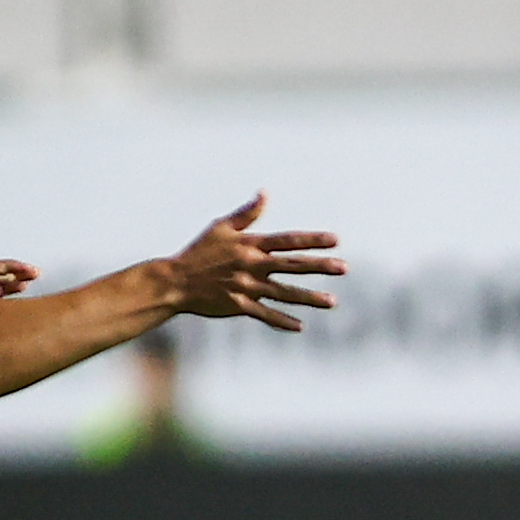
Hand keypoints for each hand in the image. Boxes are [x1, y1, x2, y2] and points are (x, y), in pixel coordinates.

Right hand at [166, 195, 343, 331]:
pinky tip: (300, 326)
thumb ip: (247, 214)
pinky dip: (282, 321)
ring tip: (332, 302)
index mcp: (250, 244)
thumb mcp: (221, 227)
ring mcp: (246, 287)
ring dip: (309, 298)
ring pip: (284, 293)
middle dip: (320, 267)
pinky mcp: (238, 306)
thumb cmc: (199, 252)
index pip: (287, 240)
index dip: (312, 239)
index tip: (336, 240)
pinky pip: (264, 314)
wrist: (175, 281)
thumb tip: (265, 193)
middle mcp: (252, 265)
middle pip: (292, 265)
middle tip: (344, 268)